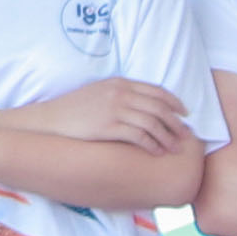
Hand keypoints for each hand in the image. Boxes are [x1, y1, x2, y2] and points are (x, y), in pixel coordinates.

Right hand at [17, 78, 197, 157]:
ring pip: (152, 123)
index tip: (184, 113)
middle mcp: (120, 94)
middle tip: (185, 135)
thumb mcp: (99, 92)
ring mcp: (114, 110)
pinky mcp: (108, 127)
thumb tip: (141, 105)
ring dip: (167, 136)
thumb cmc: (74, 109)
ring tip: (175, 148)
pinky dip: (152, 144)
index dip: (174, 103)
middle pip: (158, 107)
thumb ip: (120, 94)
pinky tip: (157, 152)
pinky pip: (139, 136)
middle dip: (175, 122)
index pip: (156, 91)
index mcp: (120, 83)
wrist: (51, 119)